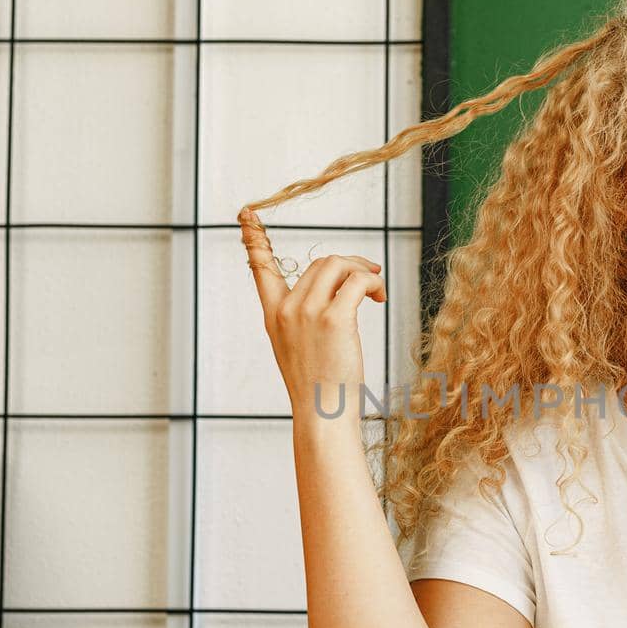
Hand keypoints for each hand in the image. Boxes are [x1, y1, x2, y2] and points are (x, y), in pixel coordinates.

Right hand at [237, 206, 385, 419]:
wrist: (323, 414)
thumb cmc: (320, 386)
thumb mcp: (302, 347)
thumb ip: (308, 317)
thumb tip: (341, 289)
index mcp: (273, 315)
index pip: (260, 268)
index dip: (253, 239)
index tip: (247, 213)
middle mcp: (286, 309)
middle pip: (320, 262)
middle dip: (349, 264)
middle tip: (371, 278)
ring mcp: (308, 313)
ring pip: (338, 265)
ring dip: (363, 272)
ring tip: (377, 291)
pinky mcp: (334, 319)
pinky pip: (357, 282)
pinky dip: (373, 283)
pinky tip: (380, 298)